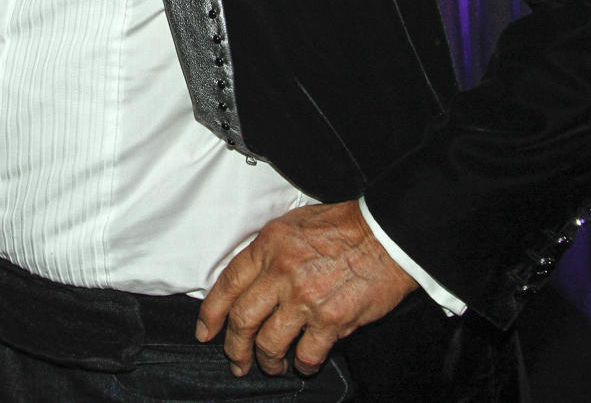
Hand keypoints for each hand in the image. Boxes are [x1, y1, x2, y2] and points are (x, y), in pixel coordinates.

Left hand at [196, 201, 416, 376]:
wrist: (385, 234)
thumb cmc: (344, 226)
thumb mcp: (293, 224)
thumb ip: (269, 252)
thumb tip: (250, 281)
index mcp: (269, 245)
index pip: (228, 283)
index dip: (211, 313)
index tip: (206, 331)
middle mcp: (282, 271)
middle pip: (242, 320)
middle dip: (234, 348)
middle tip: (236, 360)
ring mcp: (305, 298)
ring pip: (269, 344)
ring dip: (267, 362)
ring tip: (272, 366)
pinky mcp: (331, 320)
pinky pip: (306, 355)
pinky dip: (302, 365)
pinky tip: (304, 362)